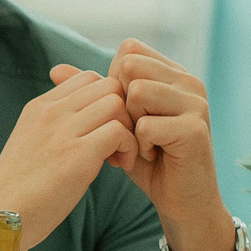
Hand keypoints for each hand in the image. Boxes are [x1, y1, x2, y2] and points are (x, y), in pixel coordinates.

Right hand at [0, 68, 134, 250]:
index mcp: (39, 107)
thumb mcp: (31, 142)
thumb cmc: (20, 187)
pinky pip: (119, 132)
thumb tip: (84, 119)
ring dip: (128, 128)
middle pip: (107, 85)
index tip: (104, 128)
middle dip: (123, 110)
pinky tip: (120, 167)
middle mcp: (50, 112)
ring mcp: (62, 132)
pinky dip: (129, 147)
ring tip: (119, 156)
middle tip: (118, 142)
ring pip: (117, 103)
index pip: (87, 77)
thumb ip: (55, 124)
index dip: (106, 99)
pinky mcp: (77, 156)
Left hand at [106, 38, 232, 250]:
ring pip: (137, 93)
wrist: (178, 200)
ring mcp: (196, 103)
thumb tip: (55, 69)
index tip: (122, 111)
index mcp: (172, 73)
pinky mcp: (195, 129)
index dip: (113, 81)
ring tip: (141, 142)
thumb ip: (91, 92)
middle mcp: (188, 82)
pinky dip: (140, 145)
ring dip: (128, 124)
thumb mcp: (116, 120)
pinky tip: (152, 156)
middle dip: (119, 101)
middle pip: (130, 67)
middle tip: (130, 129)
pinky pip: (145, 125)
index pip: (128, 50)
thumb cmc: (146, 159)